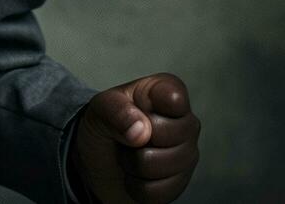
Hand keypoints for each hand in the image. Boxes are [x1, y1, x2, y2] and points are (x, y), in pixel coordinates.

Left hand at [71, 73, 199, 203]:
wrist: (97, 160)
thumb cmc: (105, 124)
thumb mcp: (100, 107)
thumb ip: (116, 110)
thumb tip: (141, 131)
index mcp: (169, 92)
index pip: (173, 99)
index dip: (148, 109)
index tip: (134, 106)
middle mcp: (186, 122)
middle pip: (165, 134)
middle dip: (134, 138)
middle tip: (126, 135)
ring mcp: (187, 155)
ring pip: (161, 165)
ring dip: (133, 164)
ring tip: (129, 153)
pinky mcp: (180, 184)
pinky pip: (159, 191)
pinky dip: (137, 186)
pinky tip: (135, 174)